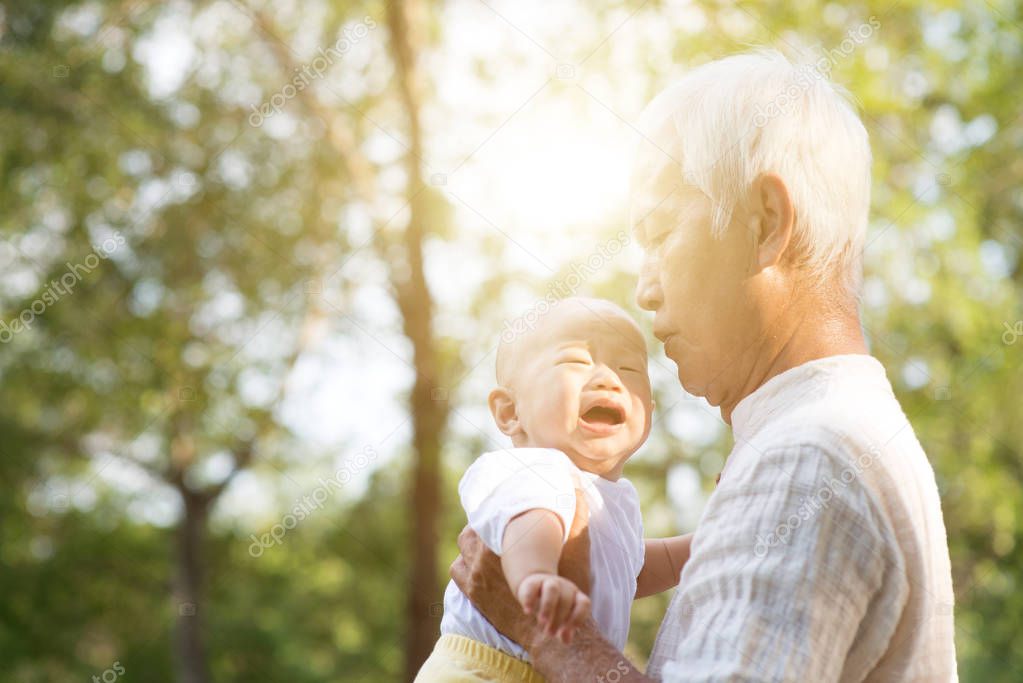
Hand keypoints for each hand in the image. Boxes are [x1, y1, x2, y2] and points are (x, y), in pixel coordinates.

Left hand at [450, 488, 591, 649]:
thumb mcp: (575, 551)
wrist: (548, 631)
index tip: (501, 506)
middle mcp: (481, 560)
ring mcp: (474, 579)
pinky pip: (457, 571)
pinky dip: (465, 564)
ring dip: (472, 546)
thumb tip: (580, 484)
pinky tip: (477, 564)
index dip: (493, 510)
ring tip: (487, 544)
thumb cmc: (562, 590)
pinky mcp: (473, 594)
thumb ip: (578, 517)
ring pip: (463, 551)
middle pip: (469, 533)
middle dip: (481, 527)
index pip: (485, 517)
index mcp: (502, 545)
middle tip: (494, 526)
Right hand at [517, 573, 590, 643]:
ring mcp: (550, 582)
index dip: (578, 617)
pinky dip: (530, 599)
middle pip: (566, 600)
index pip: (583, 603)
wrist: (534, 587)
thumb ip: (565, 629)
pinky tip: (528, 612)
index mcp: (576, 596)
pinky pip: (533, 587)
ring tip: (541, 622)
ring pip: (552, 589)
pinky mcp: (533, 581)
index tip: (567, 630)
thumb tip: (566, 641)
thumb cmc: (553, 607)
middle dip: (558, 618)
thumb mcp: (561, 619)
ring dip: (548, 606)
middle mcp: (565, 587)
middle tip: (550, 634)